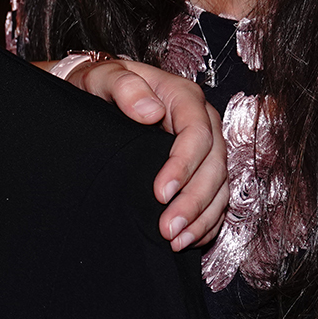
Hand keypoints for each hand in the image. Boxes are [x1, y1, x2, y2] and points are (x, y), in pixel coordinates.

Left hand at [45, 56, 227, 247]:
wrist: (98, 95)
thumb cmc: (101, 84)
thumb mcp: (103, 76)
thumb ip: (123, 87)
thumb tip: (151, 112)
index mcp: (184, 98)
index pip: (197, 133)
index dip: (184, 166)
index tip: (161, 193)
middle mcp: (202, 122)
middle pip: (214, 165)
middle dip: (194, 201)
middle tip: (168, 228)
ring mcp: (205, 148)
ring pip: (219, 186)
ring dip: (202, 217)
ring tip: (176, 242)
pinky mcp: (200, 170)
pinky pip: (215, 199)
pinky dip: (206, 222)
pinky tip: (188, 239)